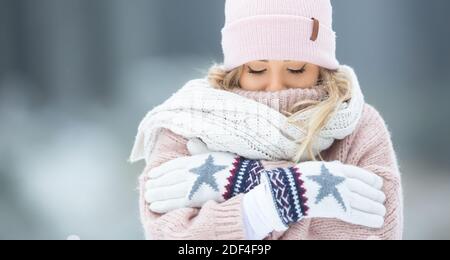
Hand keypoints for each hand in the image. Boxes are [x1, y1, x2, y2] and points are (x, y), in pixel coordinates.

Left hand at [145, 149, 262, 212]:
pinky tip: (154, 206)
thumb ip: (200, 149)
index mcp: (193, 161)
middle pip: (167, 179)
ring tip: (148, 197)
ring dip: (155, 194)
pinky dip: (162, 204)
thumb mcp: (215, 152)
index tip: (151, 175)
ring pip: (167, 191)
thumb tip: (190, 141)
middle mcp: (188, 172)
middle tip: (146, 188)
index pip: (172, 166)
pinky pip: (173, 202)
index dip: (160, 171)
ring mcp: (190, 186)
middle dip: (155, 184)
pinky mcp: (193, 198)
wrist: (241, 178)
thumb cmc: (230, 165)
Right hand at [262, 161, 385, 227]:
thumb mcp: (317, 166)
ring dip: (376, 207)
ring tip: (382, 210)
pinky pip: (359, 215)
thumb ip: (330, 167)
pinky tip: (378, 221)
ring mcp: (342, 196)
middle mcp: (344, 182)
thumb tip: (338, 166)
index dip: (372, 180)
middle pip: (366, 189)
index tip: (378, 184)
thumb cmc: (300, 177)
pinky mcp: (339, 210)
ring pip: (365, 202)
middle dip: (376, 195)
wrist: (291, 189)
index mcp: (339, 170)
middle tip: (382, 198)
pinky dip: (370, 218)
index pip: (362, 174)